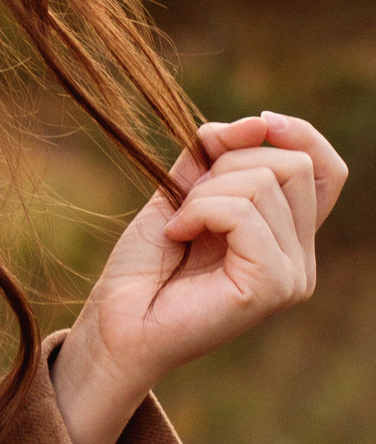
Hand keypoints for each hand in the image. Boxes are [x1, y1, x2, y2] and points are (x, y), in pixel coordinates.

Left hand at [50, 112, 346, 443]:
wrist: (116, 320)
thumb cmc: (145, 266)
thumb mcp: (181, 193)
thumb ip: (214, 156)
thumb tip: (254, 123)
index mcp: (286, 235)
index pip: (327, 170)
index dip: (298, 134)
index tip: (256, 123)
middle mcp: (300, 257)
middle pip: (293, 165)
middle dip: (230, 163)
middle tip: (189, 202)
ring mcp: (291, 275)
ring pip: (263, 184)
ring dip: (205, 192)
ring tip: (180, 225)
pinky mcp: (272, 287)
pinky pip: (243, 213)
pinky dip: (200, 211)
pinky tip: (178, 234)